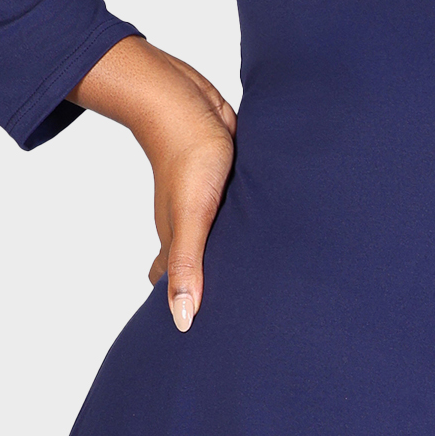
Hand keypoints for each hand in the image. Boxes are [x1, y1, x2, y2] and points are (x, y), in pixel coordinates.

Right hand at [70, 36, 237, 330]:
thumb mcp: (192, 217)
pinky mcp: (224, 179)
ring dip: (228, 259)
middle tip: (230, 321)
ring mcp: (205, 200)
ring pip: (216, 239)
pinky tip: (259, 232)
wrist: (183, 96)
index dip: (182, 310)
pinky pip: (233, 212)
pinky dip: (241, 228)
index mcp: (178, 238)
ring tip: (251, 286)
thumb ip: (188, 267)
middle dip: (209, 291)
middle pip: (196, 265)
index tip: (192, 339)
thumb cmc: (188, 154)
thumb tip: (182, 323)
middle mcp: (189, 223)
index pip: (174, 285)